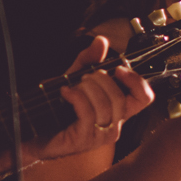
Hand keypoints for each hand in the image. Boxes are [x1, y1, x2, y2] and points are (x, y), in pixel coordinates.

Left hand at [28, 36, 155, 160]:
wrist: (36, 131)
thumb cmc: (58, 108)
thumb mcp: (75, 78)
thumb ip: (89, 60)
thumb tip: (101, 40)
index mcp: (117, 111)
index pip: (144, 98)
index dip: (137, 81)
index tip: (118, 69)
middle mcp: (114, 126)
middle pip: (121, 98)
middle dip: (101, 80)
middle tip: (84, 77)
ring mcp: (100, 135)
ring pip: (105, 105)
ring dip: (86, 89)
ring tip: (73, 86)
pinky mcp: (84, 140)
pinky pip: (88, 113)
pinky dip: (75, 97)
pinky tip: (65, 92)